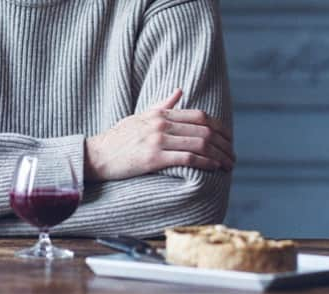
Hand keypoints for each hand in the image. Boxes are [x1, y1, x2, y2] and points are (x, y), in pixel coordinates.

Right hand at [84, 89, 234, 181]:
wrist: (95, 155)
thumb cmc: (118, 139)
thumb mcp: (140, 116)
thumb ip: (162, 105)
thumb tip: (180, 90)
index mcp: (160, 114)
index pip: (200, 116)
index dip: (220, 127)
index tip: (229, 139)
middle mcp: (161, 124)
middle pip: (204, 130)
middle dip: (224, 144)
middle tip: (233, 156)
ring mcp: (157, 140)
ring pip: (199, 144)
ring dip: (219, 155)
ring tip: (229, 165)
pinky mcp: (153, 158)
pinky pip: (187, 158)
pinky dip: (205, 163)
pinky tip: (215, 168)